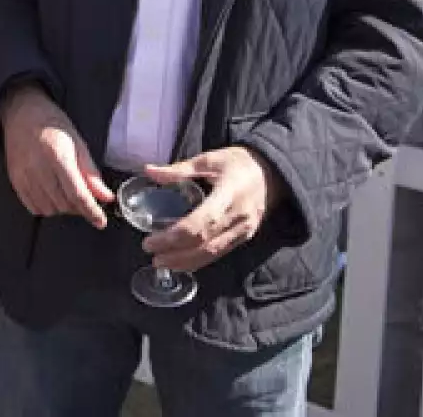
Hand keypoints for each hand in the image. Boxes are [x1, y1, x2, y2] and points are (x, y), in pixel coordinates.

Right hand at [0, 85, 113, 228]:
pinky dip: (46, 207)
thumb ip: (91, 172)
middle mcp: (38, 167)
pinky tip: (52, 196)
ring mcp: (24, 175)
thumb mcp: (78, 142)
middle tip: (84, 198)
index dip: (91, 211)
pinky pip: (32, 207)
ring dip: (63, 208)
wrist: (22, 112)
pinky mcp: (15, 180)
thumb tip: (105, 197)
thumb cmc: (52, 123)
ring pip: (49, 209)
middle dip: (79, 207)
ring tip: (67, 194)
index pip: (77, 194)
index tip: (100, 221)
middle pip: (64, 204)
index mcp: (57, 155)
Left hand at [141, 147, 280, 272]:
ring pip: (213, 254)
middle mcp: (238, 217)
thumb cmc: (239, 163)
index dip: (173, 237)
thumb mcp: (210, 159)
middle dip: (176, 254)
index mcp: (228, 194)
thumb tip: (149, 171)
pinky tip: (183, 262)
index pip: (200, 223)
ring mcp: (244, 230)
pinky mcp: (245, 237)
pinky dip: (200, 261)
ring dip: (186, 262)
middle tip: (151, 254)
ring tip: (163, 263)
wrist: (273, 172)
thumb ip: (179, 169)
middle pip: (205, 244)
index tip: (151, 241)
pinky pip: (221, 253)